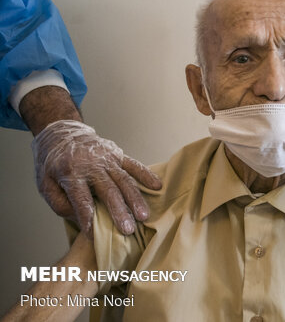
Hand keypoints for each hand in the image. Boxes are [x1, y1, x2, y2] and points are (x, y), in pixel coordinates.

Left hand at [32, 120, 161, 237]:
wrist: (60, 134)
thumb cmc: (52, 164)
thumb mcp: (44, 185)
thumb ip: (60, 204)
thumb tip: (81, 218)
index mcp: (70, 174)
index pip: (81, 200)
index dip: (87, 218)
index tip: (93, 235)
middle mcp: (91, 165)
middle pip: (108, 191)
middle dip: (119, 211)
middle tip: (128, 229)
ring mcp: (106, 159)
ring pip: (124, 180)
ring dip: (135, 198)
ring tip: (143, 215)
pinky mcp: (117, 154)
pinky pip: (134, 164)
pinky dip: (146, 175)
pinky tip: (157, 186)